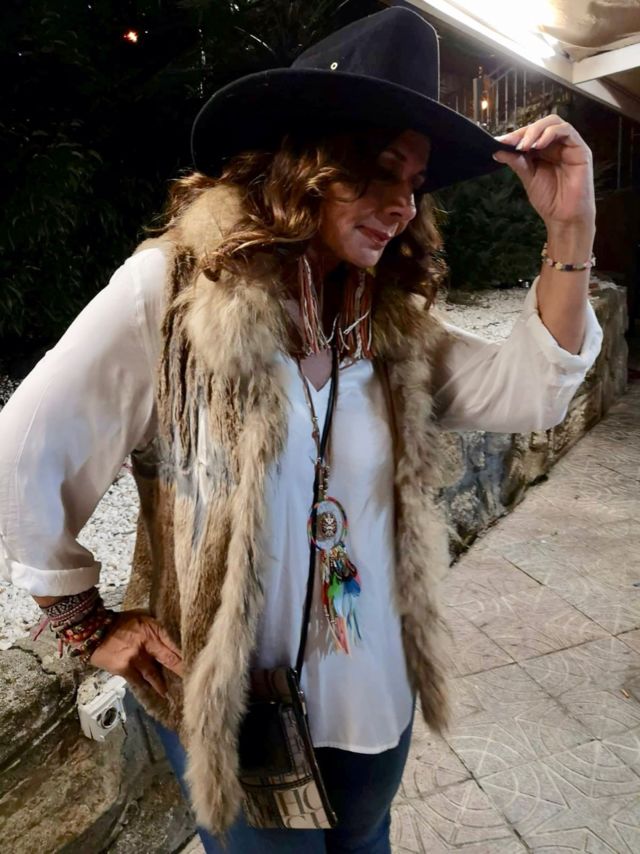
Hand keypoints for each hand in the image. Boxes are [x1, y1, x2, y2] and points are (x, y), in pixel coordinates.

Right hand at [88, 610, 182, 697]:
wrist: (93, 629)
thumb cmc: (119, 622)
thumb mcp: (141, 618)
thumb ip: (156, 628)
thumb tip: (171, 638)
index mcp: (153, 628)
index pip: (174, 642)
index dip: (185, 654)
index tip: (196, 662)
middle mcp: (147, 643)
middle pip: (169, 659)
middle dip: (181, 670)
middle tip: (191, 680)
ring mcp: (135, 657)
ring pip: (154, 674)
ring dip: (162, 684)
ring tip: (171, 692)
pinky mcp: (124, 668)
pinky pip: (138, 680)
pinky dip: (145, 686)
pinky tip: (152, 693)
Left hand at [493, 116, 595, 231]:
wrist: (564, 218)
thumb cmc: (549, 200)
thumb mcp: (528, 178)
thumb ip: (517, 162)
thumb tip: (498, 149)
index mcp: (544, 151)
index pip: (530, 133)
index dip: (515, 135)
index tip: (499, 142)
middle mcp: (557, 145)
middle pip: (541, 125)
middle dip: (524, 131)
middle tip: (511, 142)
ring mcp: (569, 146)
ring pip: (553, 123)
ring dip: (536, 130)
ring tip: (524, 146)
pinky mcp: (580, 149)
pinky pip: (567, 131)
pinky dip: (550, 133)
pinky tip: (538, 144)